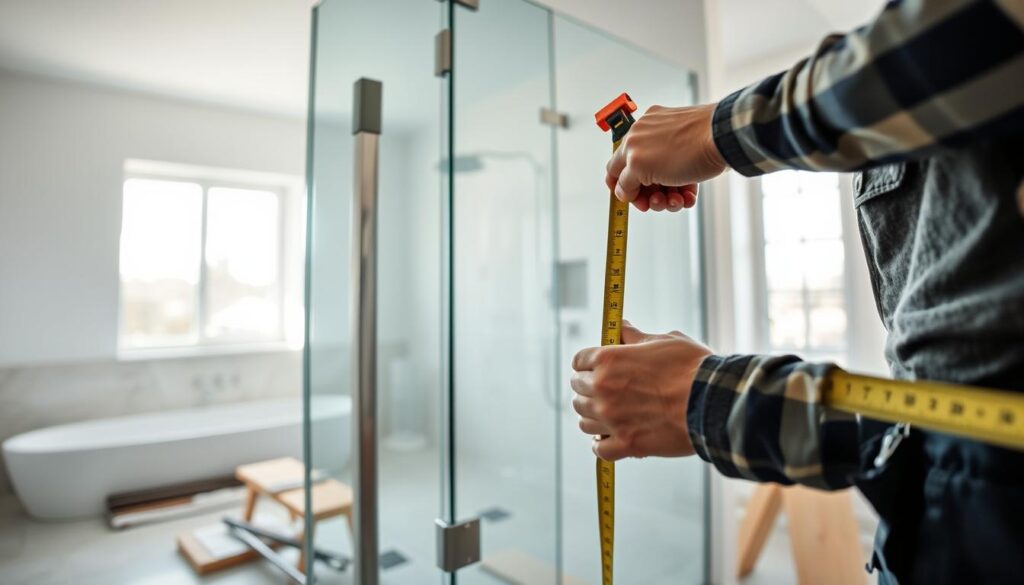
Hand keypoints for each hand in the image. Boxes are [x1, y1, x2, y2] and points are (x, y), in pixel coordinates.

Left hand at [570, 321, 712, 460]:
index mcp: (609, 360)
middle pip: (577, 390)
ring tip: (611, 415)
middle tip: (607, 391)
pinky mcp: (627, 444)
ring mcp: (612, 419)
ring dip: (594, 417)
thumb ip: (636, 337)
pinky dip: (603, 444)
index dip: (587, 364)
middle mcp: (603, 389)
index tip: (596, 368)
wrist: (714, 401)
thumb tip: (622, 328)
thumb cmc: (692, 368)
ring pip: (584, 420)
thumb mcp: (664, 341)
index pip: (578, 361)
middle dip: (589, 389)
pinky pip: (599, 448)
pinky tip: (614, 438)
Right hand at [605, 104, 726, 211]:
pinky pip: (679, 175)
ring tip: (677, 201)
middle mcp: (648, 140)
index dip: (619, 189)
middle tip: (659, 204)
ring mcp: (670, 145)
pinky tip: (688, 195)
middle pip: (638, 178)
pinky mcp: (689, 151)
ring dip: (666, 197)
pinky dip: (682, 189)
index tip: (632, 202)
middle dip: (648, 196)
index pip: (614, 168)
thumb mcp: (641, 167)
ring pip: (660, 179)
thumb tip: (620, 190)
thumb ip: (625, 180)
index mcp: (632, 140)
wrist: (724, 138)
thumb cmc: (686, 148)